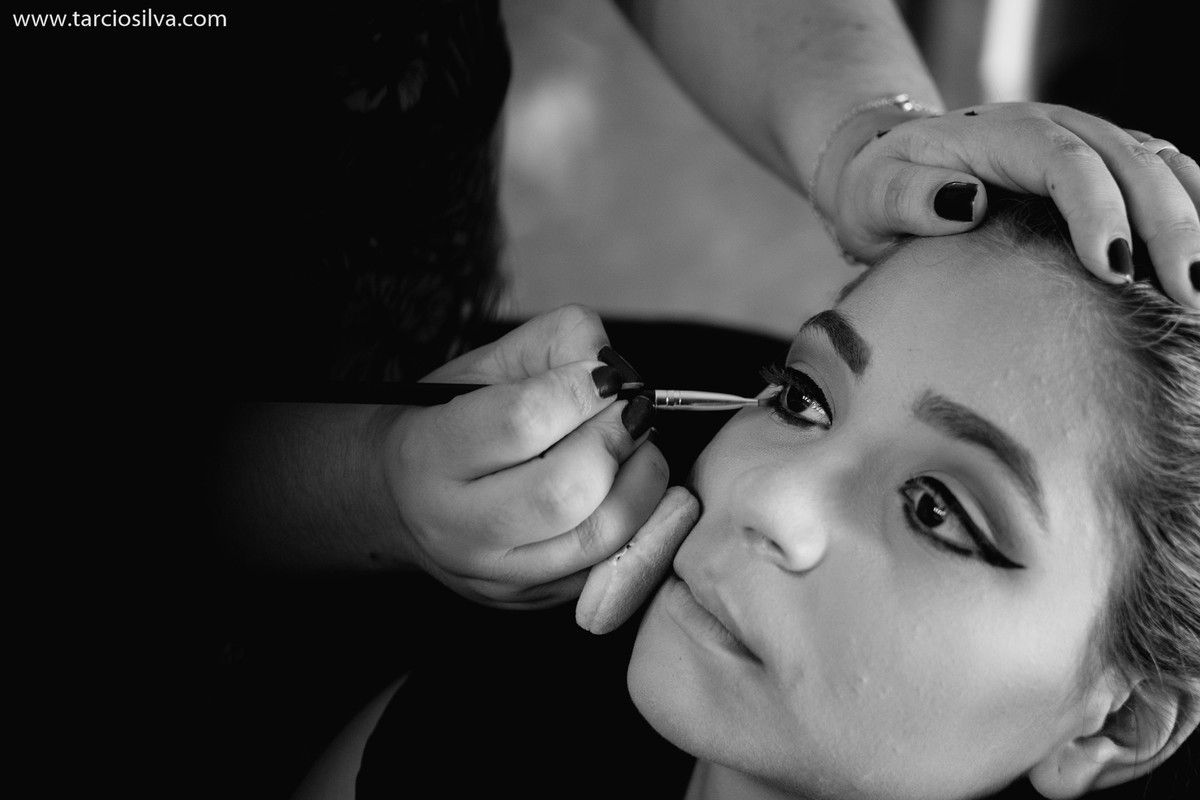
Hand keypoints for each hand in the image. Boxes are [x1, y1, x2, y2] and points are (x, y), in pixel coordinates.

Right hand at [379, 305, 670, 608]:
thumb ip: (555, 342)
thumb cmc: (453, 420)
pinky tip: (626, 486)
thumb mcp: (487, 364)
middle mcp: (457, 526)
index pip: (523, 422)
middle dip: (617, 440)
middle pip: (566, 491)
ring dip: (642, 480)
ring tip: (635, 448)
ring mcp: (498, 574)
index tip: (603, 377)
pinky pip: (615, 563)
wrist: (403, 500)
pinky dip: (643, 518)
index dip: (581, 390)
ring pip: (600, 537)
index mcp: (428, 453)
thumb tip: (618, 369)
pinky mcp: (536, 599)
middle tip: (628, 414)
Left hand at [826, 102, 1199, 308]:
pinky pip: (1163, 179)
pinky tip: (1199, 264)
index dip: (1098, 211)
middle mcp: (1057, 128)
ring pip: (1160, 167)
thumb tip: (965, 201)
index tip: (1112, 270)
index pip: (1066, 162)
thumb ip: (909, 196)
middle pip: (1131, 163)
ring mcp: (1087, 144)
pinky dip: (1190, 213)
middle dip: (1167, 227)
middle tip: (1188, 294)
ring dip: (1192, 222)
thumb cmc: (882, 191)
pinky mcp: (1104, 170)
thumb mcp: (875, 195)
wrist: (892, 176)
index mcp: (1003, 133)